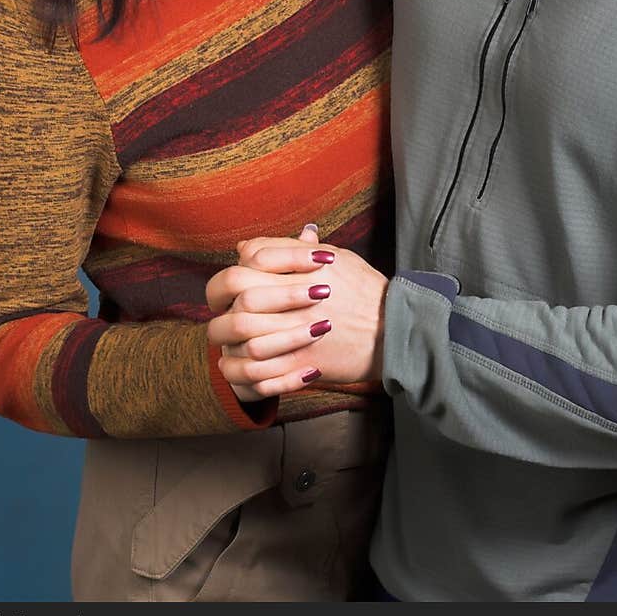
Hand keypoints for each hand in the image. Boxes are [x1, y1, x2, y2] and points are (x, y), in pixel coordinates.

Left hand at [216, 237, 387, 398]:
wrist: (395, 330)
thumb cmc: (365, 291)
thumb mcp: (335, 257)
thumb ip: (292, 249)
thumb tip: (248, 246)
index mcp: (303, 265)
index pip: (251, 256)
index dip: (237, 265)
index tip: (237, 277)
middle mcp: (295, 294)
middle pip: (238, 288)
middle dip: (221, 298)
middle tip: (221, 306)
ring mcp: (295, 330)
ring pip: (239, 331)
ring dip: (227, 334)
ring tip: (227, 338)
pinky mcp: (300, 362)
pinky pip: (256, 368)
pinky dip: (242, 368)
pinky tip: (238, 364)